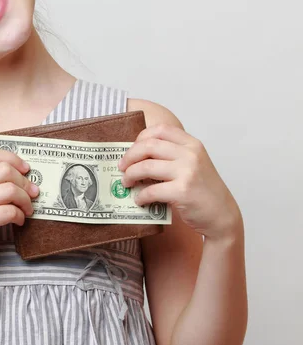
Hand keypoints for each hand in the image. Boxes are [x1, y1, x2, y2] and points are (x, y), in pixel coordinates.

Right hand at [0, 147, 38, 275]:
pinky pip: (10, 210)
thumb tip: (25, 172)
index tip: (26, 169)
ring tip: (26, 209)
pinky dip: (20, 215)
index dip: (13, 158)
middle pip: (5, 170)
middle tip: (32, 193)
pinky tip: (18, 221)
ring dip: (25, 200)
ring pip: (11, 189)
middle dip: (24, 181)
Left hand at [117, 123, 241, 240]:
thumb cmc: (202, 189)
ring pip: (146, 167)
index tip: (132, 150)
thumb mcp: (192, 164)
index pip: (160, 130)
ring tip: (126, 182)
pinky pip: (151, 190)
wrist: (222, 214)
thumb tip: (135, 154)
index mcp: (191, 144)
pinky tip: (139, 200)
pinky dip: (140, 195)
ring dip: (130, 175)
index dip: (140, 137)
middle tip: (121, 167)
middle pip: (148, 146)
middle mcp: (190, 154)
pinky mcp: (183, 191)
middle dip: (129, 156)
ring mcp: (187, 172)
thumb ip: (171, 155)